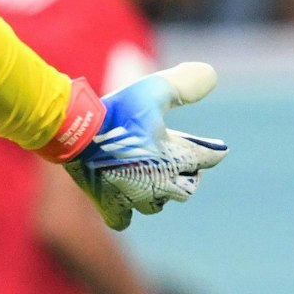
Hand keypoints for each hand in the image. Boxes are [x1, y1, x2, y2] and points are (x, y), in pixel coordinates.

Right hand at [64, 63, 227, 230]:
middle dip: (188, 175)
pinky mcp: (109, 206)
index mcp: (176, 157)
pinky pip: (123, 219)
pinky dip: (125, 212)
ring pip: (156, 204)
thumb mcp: (153, 90)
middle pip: (188, 187)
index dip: (213, 151)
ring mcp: (135, 198)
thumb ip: (184, 83)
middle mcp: (160, 183)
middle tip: (183, 164)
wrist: (74, 132)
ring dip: (158, 193)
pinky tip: (125, 203)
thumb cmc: (117, 110)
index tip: (219, 149)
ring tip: (152, 180)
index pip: (208, 157)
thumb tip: (211, 74)